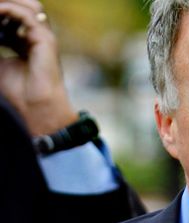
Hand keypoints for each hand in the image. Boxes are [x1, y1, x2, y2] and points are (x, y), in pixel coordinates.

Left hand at [0, 0, 77, 135]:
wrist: (36, 106)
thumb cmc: (19, 91)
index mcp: (26, 42)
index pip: (9, 18)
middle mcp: (36, 36)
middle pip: (20, 7)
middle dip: (3, 5)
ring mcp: (43, 35)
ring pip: (26, 5)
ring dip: (6, 4)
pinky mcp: (45, 38)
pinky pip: (24, 14)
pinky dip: (6, 9)